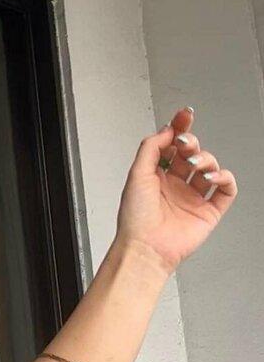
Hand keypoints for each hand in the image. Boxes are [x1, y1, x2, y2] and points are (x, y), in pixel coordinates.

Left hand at [115, 107, 237, 274]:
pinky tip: (211, 177)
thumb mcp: (136, 174)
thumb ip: (151, 148)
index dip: (180, 128)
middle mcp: (176, 184)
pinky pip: (226, 190)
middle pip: (192, 153)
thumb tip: (166, 130)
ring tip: (194, 164)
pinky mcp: (209, 210)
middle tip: (185, 143)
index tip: (185, 115)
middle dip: (191, 143)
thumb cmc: (135, 218)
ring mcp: (193, 197)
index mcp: (156, 175)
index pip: (172, 145)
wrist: (146, 246)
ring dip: (205, 159)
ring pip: (210, 167)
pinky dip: (224, 178)